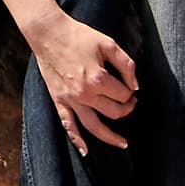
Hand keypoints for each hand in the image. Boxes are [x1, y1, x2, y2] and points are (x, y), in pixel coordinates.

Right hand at [27, 12, 137, 154]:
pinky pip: (68, 125)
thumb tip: (136, 86)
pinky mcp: (59, 101)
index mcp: (98, 78)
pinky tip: (85, 152)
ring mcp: (70, 100)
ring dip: (110, 137)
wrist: (49, 34)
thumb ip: (126, 64)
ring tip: (122, 144)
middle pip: (113, 112)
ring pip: (94, 126)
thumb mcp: (108, 44)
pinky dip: (77, 140)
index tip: (132, 87)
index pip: (123, 94)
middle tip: (131, 102)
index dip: (131, 92)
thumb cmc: (80, 36)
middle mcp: (85, 94)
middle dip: (126, 109)